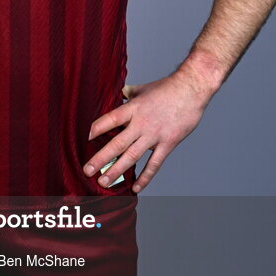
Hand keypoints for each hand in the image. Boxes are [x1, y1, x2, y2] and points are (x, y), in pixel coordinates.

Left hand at [84, 70, 211, 192]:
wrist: (192, 89)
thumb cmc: (167, 87)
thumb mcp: (143, 88)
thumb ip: (129, 93)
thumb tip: (119, 92)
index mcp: (133, 108)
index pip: (110, 120)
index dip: (96, 129)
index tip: (83, 139)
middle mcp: (141, 123)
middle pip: (117, 143)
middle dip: (100, 158)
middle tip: (87, 170)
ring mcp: (154, 135)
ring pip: (132, 156)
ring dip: (116, 170)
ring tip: (103, 182)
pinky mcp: (168, 143)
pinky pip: (154, 163)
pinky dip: (145, 177)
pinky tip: (135, 187)